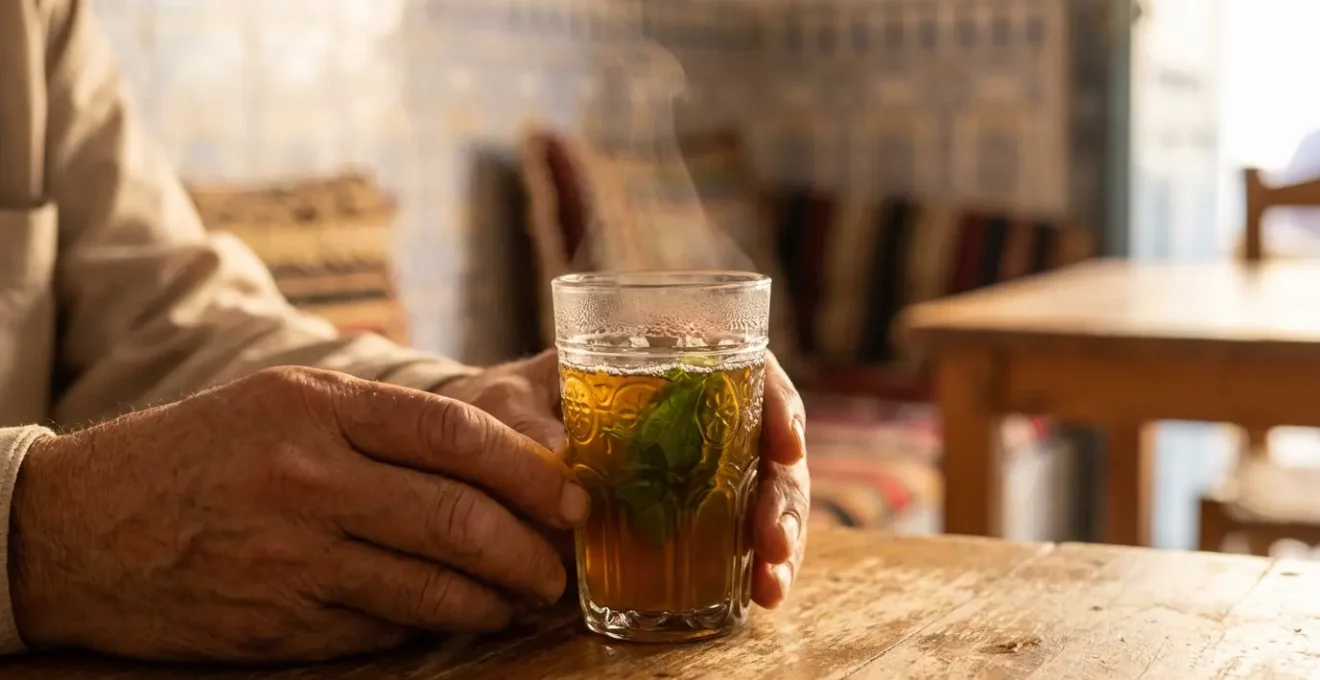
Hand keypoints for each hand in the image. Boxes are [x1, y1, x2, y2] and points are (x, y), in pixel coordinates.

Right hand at [8, 367, 590, 661]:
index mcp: (317, 407)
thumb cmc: (201, 452)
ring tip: (521, 596)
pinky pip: (383, 628)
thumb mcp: (284, 399)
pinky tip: (452, 614)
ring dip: (494, 599)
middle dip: (530, 549)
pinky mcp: (280, 623)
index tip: (572, 496)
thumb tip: (496, 458)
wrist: (81, 527)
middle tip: (560, 564)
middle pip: (458, 518)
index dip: (530, 470)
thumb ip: (383, 420)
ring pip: (431, 587)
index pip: (455, 434)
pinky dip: (431, 623)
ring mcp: (293, 557)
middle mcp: (309, 479)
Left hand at [438, 350, 809, 607]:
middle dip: (782, 493)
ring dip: (777, 537)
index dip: (777, 403)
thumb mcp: (505, 410)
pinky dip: (753, 566)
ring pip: (761, 493)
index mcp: (663, 366)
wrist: (474, 458)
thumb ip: (530, 433)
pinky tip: (760, 594)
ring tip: (770, 582)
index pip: (745, 368)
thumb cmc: (496, 414)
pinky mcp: (685, 517)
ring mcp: (694, 469)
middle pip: (766, 443)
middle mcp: (693, 415)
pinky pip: (734, 536)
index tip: (785, 444)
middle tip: (773, 540)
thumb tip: (566, 469)